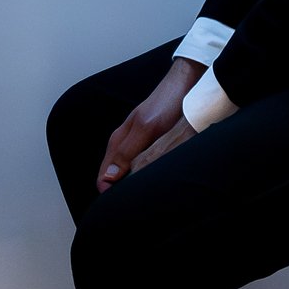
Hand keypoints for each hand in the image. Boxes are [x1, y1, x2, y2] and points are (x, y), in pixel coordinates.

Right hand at [97, 59, 198, 191]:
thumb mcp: (147, 128)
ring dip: (137, 184)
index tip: (126, 203)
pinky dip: (148, 175)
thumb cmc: (167, 104)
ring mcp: (138, 144)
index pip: (103, 178)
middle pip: (115, 178)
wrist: (185, 85)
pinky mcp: (151, 144)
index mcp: (118, 142)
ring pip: (130, 174)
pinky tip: (159, 179)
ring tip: (151, 194)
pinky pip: (144, 167)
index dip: (111, 194)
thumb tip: (109, 178)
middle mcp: (124, 145)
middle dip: (123, 192)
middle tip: (142, 202)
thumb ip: (127, 152)